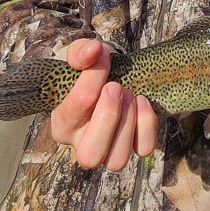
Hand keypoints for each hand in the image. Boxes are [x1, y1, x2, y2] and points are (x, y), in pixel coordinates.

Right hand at [49, 38, 157, 169]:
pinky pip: (143, 149)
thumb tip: (94, 49)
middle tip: (116, 87)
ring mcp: (107, 150)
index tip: (103, 58)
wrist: (107, 78)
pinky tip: (142, 102)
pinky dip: (147, 126)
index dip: (92, 80)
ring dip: (128, 123)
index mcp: (62, 123)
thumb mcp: (80, 56)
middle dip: (108, 117)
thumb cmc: (89, 71)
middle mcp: (81, 144)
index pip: (75, 108)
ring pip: (116, 160)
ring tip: (130, 94)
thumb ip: (81, 51)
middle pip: (90, 154)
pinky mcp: (132, 147)